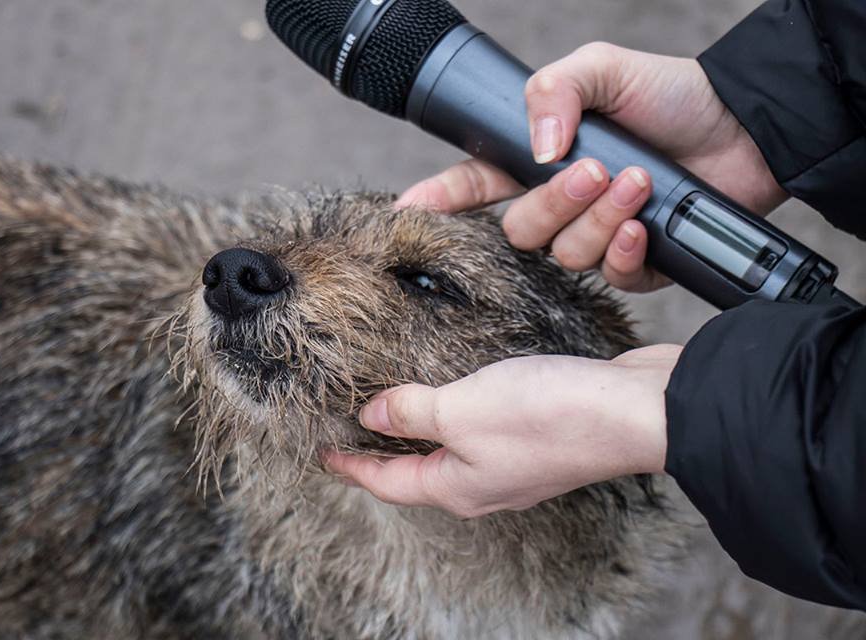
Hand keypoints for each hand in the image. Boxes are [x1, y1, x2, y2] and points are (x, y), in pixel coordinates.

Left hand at [325, 345, 680, 518]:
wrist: (634, 411)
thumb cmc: (548, 417)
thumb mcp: (462, 410)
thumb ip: (413, 413)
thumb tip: (371, 417)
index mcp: (458, 487)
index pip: (388, 483)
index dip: (350, 467)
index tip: (321, 452)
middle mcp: (484, 484)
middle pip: (418, 473)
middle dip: (382, 455)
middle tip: (351, 433)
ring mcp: (514, 463)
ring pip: (450, 451)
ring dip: (419, 432)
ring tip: (395, 409)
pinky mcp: (537, 436)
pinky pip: (479, 430)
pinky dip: (456, 414)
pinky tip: (456, 393)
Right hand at [396, 43, 786, 291]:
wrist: (743, 128)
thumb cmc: (670, 95)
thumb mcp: (603, 68)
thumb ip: (554, 91)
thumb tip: (537, 150)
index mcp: (540, 160)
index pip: (475, 184)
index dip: (439, 199)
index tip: (408, 209)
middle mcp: (561, 204)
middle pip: (521, 231)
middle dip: (556, 202)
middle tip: (595, 167)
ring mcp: (596, 236)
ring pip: (566, 255)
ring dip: (600, 219)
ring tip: (639, 182)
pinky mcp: (634, 263)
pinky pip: (608, 277)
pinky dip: (622, 252)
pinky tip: (643, 227)